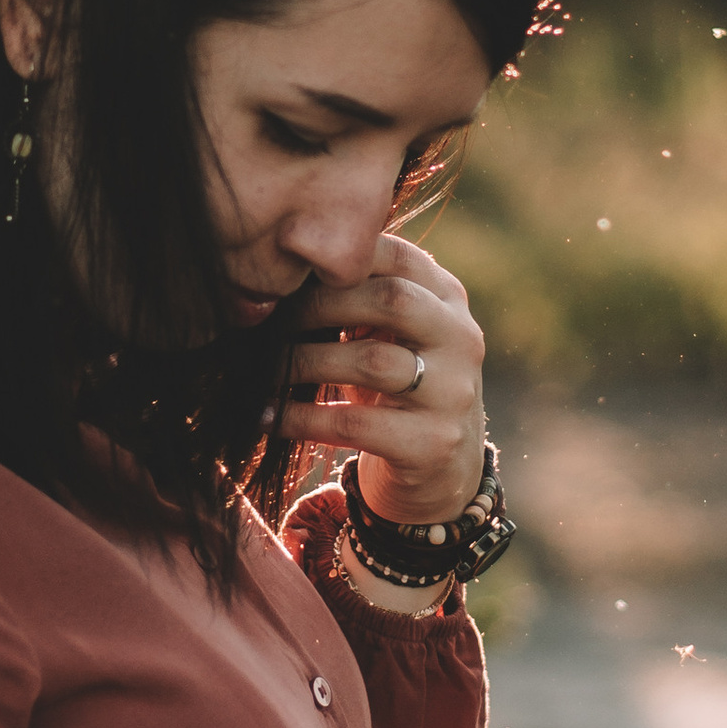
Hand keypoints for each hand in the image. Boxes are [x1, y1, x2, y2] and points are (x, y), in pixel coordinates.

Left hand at [290, 233, 486, 525]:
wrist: (442, 471)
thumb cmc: (399, 387)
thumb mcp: (392, 334)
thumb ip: (360, 297)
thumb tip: (281, 267)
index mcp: (449, 300)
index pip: (397, 256)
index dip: (341, 259)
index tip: (289, 271)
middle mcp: (462, 340)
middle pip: (391, 300)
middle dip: (321, 305)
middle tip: (272, 320)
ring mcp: (453, 393)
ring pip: (372, 361)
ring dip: (306, 362)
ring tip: (265, 368)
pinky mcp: (432, 444)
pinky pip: (355, 424)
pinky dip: (302, 418)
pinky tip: (269, 416)